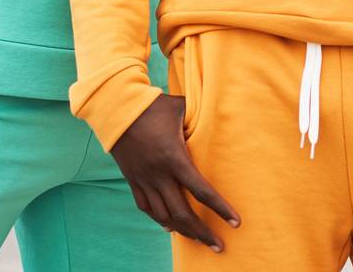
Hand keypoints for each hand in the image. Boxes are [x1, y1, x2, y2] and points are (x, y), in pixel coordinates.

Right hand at [110, 94, 239, 252]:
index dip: (220, 209)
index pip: (202, 191)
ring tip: (199, 240)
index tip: (236, 222)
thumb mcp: (182, 110)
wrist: (116, 109)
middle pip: (183, 213)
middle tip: (219, 246)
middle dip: (203, 233)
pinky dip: (160, 220)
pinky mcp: (133, 180)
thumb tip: (222, 119)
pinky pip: (146, 208)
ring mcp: (144, 179)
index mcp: (175, 158)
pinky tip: (171, 227)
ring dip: (183, 231)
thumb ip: (200, 119)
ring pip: (164, 216)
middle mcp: (159, 174)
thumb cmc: (154, 106)